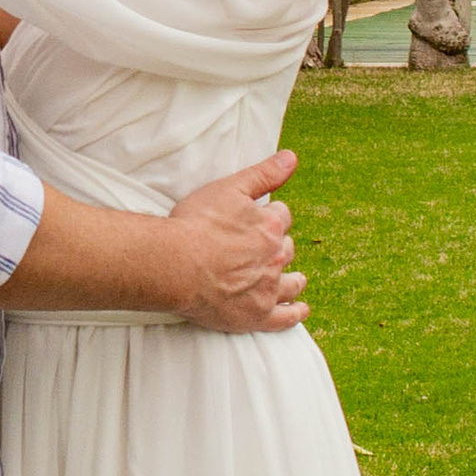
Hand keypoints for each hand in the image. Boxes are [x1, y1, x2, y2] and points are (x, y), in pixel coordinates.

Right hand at [156, 151, 305, 335]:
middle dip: (281, 247)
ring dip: (295, 279)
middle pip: (286, 250)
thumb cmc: (196, 224)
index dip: (273, 216)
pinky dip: (294, 313)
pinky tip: (300, 310)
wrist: (175, 264)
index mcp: (271, 226)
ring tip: (297, 279)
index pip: (282, 217)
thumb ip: (264, 173)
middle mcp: (275, 257)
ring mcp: (268, 289)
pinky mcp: (256, 315)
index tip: (264, 218)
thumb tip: (292, 158)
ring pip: (291, 283)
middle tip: (270, 248)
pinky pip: (284, 317)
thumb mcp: (230, 188)